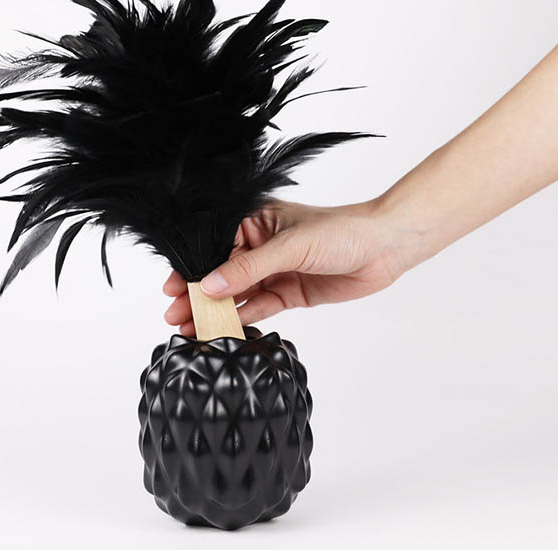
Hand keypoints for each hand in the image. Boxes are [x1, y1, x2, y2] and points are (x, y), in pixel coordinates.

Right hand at [162, 199, 419, 335]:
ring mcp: (274, 270)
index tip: (173, 289)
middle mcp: (260, 245)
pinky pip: (260, 306)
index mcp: (255, 221)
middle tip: (175, 315)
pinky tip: (222, 328)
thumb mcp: (290, 247)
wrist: (385, 248)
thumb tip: (209, 287)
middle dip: (197, 294)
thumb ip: (248, 269)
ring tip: (190, 328)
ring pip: (238, 293)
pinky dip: (242, 318)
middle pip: (221, 272)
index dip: (192, 268)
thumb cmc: (342, 231)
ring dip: (216, 310)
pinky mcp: (289, 291)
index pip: (215, 246)